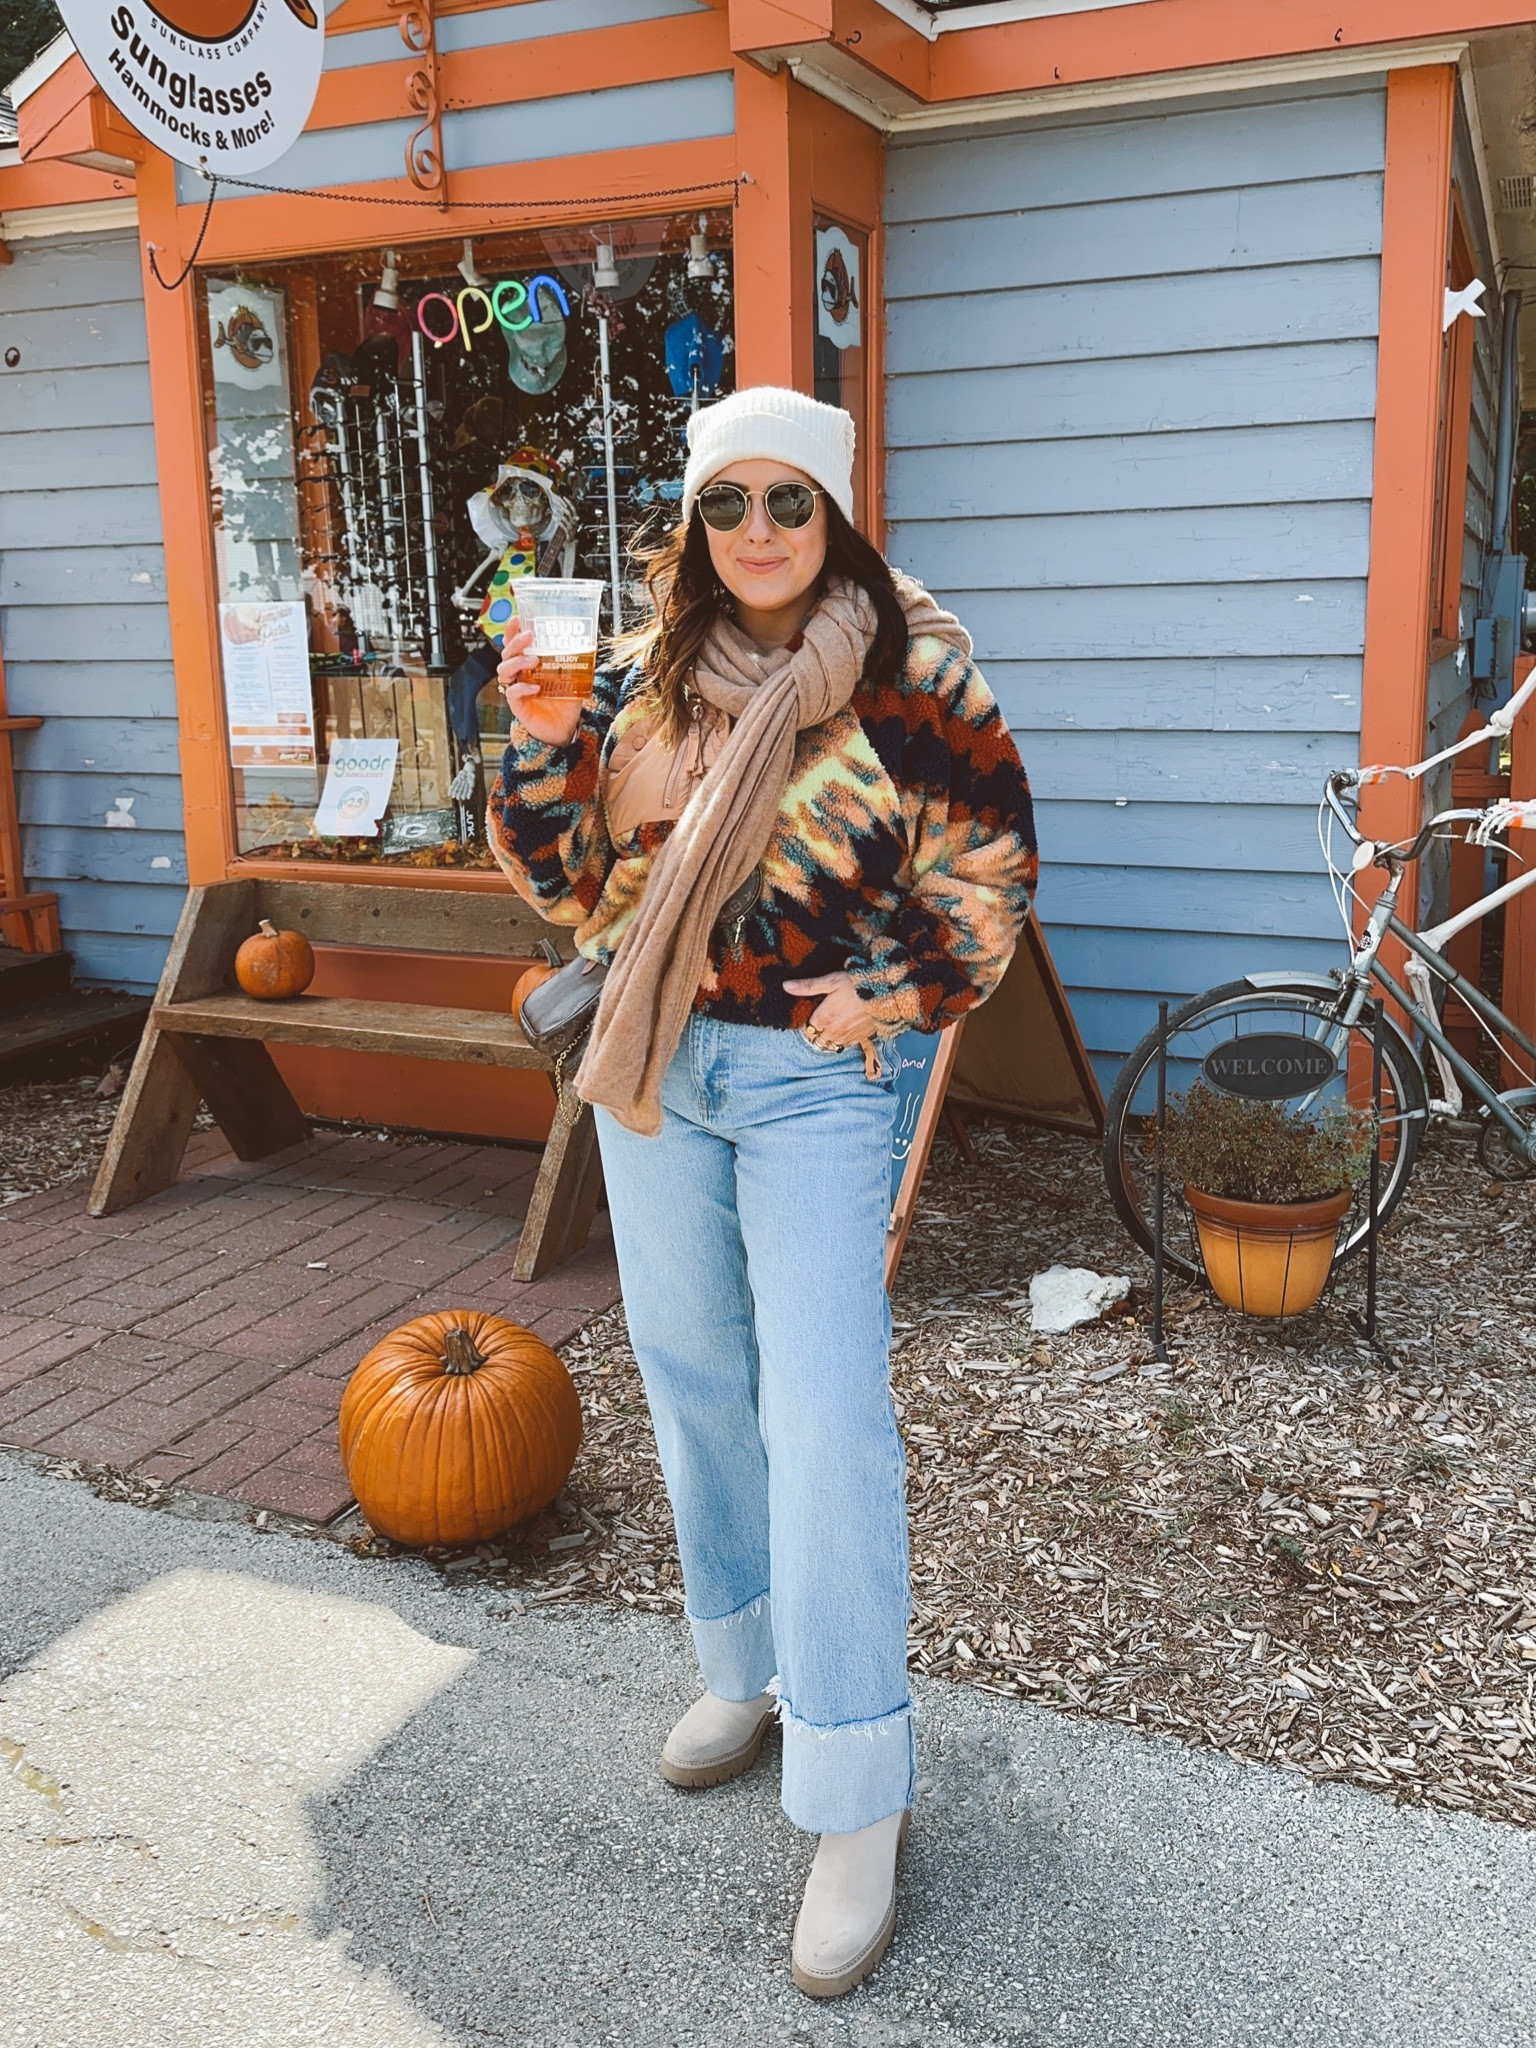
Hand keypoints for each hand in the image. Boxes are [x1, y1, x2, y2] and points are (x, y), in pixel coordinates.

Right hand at [499, 620, 581, 745]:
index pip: (514, 643)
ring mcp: (516, 688)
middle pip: (507, 653)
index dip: (512, 630)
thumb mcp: (572, 676)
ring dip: (517, 662)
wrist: (564, 727)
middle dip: (516, 642)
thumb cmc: (564, 701)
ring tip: (534, 660)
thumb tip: (590, 640)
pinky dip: (522, 688)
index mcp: (528, 663)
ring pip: (504, 670)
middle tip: (530, 635)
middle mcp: (519, 674)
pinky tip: (535, 687)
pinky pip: (511, 693)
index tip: (517, 618)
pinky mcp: (517, 705)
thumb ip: (575, 660)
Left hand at [783, 970, 871, 1049]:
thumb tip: (786, 986)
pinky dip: (843, 1039)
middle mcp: (832, 1032)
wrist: (886, 996)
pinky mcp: (859, 1039)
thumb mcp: (831, 981)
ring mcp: (846, 1038)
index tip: (815, 1010)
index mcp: (823, 1019)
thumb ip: (808, 986)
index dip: (811, 1018)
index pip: (808, 1027)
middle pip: (818, 1038)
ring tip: (836, 1023)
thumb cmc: (857, 986)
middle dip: (818, 1031)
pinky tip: (847, 1028)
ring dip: (830, 1036)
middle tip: (825, 1017)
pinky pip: (845, 1044)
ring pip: (831, 1043)